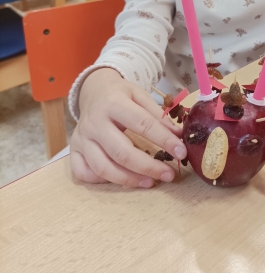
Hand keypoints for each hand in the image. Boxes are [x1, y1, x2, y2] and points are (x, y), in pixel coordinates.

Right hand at [70, 67, 186, 187]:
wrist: (93, 90)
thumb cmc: (120, 95)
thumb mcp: (140, 96)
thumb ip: (158, 116)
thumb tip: (178, 137)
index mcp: (113, 103)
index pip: (142, 124)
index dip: (164, 140)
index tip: (181, 152)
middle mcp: (94, 123)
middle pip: (121, 152)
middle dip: (148, 167)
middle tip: (169, 174)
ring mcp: (81, 138)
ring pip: (103, 168)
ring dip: (129, 179)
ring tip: (151, 182)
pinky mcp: (74, 150)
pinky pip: (84, 173)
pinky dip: (102, 181)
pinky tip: (121, 178)